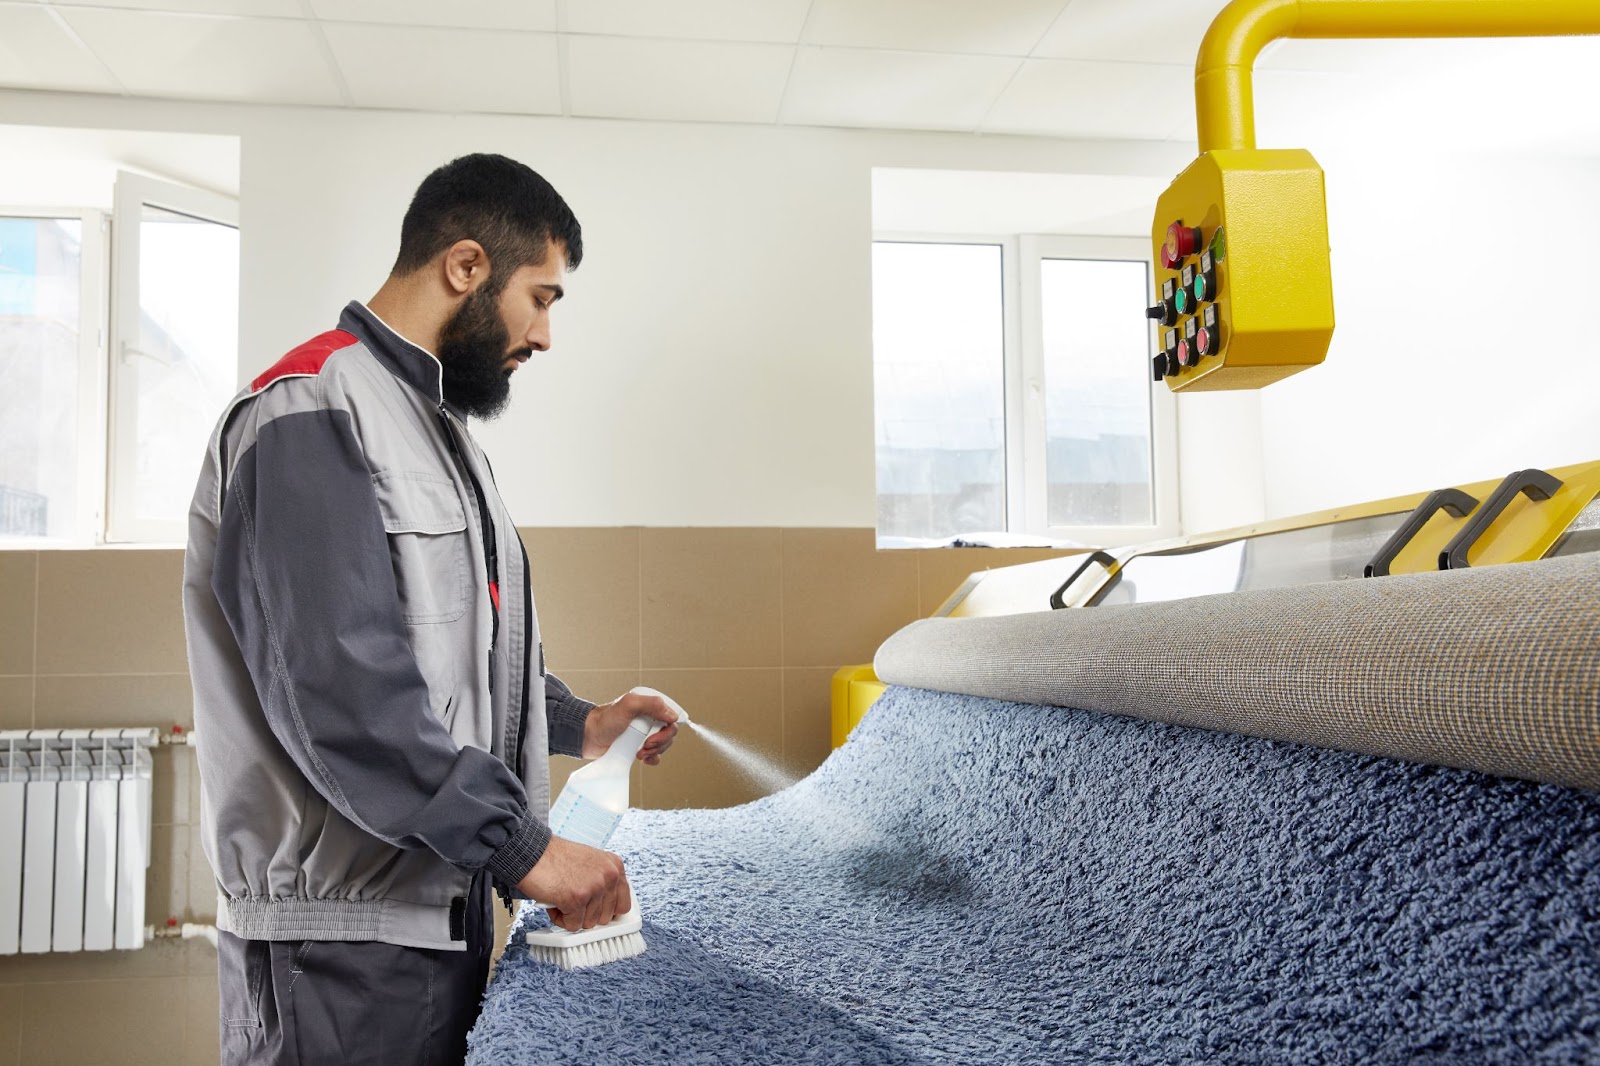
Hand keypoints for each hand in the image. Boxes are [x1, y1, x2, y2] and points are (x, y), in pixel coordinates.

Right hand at [517, 835, 631, 931]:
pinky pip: (572, 925)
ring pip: (588, 924)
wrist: (532, 851)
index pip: (623, 904)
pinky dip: (560, 918)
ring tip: (561, 897)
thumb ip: (602, 883)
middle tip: (571, 900)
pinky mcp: (577, 899)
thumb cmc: (556, 858)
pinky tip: (554, 902)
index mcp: (615, 866)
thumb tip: (606, 910)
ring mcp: (594, 888)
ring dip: (571, 915)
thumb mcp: (591, 863)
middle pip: (605, 918)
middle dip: (586, 914)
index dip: (607, 912)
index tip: (596, 912)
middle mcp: (609, 876)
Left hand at [583, 689, 680, 763]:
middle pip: (669, 733)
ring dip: (655, 751)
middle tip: (645, 746)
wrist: (587, 738)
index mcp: (649, 706)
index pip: (671, 717)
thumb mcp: (627, 706)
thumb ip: (651, 704)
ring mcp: (644, 733)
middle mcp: (649, 718)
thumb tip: (672, 716)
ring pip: (663, 745)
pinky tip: (644, 759)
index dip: (667, 730)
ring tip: (639, 753)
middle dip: (660, 743)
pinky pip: (655, 755)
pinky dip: (653, 758)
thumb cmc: (603, 720)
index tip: (653, 737)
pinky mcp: (639, 747)